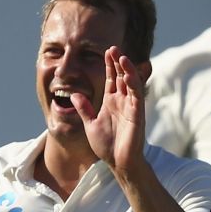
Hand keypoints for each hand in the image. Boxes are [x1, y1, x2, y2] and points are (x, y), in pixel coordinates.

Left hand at [74, 47, 146, 176]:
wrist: (118, 163)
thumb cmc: (107, 146)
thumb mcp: (90, 124)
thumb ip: (84, 108)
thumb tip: (72, 95)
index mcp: (111, 102)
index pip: (112, 79)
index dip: (110, 65)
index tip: (106, 51)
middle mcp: (122, 101)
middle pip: (122, 77)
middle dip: (118, 62)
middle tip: (113, 48)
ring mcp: (131, 106)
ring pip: (131, 83)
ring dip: (127, 69)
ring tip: (121, 56)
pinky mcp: (137, 114)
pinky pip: (137, 95)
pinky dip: (134, 83)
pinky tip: (128, 73)